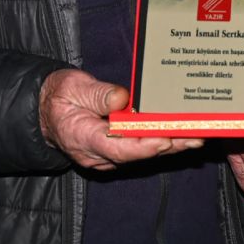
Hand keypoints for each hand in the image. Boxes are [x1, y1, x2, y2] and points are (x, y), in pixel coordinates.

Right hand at [38, 69, 202, 169]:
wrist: (46, 112)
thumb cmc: (59, 97)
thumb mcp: (73, 87)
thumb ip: (97, 94)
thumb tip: (122, 98)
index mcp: (83, 138)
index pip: (117, 148)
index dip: (143, 146)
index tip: (165, 139)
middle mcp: (97, 154)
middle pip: (136, 154)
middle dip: (167, 146)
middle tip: (195, 137)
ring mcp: (106, 156)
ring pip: (140, 154)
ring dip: (169, 146)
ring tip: (197, 136)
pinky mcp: (114, 151)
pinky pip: (139, 149)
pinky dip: (160, 142)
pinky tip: (181, 135)